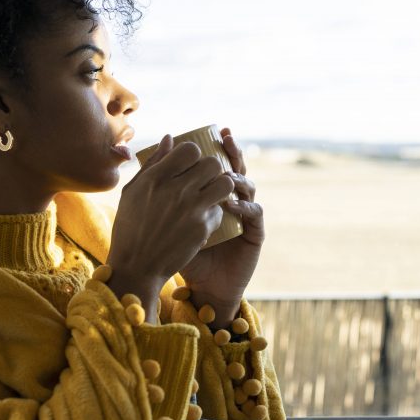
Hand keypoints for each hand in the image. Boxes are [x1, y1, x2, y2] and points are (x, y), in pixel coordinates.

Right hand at [106, 136, 234, 320]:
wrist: (136, 266)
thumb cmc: (131, 227)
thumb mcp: (133, 191)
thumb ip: (153, 163)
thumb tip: (170, 138)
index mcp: (155, 177)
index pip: (190, 149)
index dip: (194, 155)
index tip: (190, 164)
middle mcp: (175, 190)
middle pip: (212, 164)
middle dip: (211, 170)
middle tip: (204, 180)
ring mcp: (191, 209)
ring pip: (225, 184)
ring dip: (220, 188)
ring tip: (210, 196)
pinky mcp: (202, 228)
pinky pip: (220, 211)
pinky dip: (214, 214)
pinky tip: (202, 221)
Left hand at [179, 127, 265, 327]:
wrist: (199, 286)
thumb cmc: (178, 252)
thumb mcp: (165, 214)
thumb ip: (164, 179)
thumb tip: (165, 141)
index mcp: (210, 193)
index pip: (217, 163)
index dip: (218, 146)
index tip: (211, 133)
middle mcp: (231, 200)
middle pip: (236, 168)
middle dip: (233, 153)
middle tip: (225, 140)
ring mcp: (245, 216)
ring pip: (249, 187)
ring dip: (239, 177)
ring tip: (227, 173)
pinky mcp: (254, 233)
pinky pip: (254, 213)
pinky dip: (246, 206)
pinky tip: (233, 203)